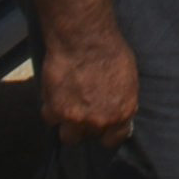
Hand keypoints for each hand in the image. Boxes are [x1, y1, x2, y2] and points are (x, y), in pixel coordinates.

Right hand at [36, 23, 141, 149]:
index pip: (113, 140)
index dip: (107, 133)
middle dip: (87, 126)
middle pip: (89, 137)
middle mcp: (99, 121)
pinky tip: (55, 96)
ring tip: (68, 108)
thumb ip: (122, 100)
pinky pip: (50, 118)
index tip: (103, 126)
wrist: (84, 38)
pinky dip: (51, 109)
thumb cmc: (110, 51)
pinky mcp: (54, 111)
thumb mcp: (128, 78)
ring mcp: (76, 119)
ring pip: (68, 137)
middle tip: (83, 109)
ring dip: (68, 125)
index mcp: (122, 113)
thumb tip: (119, 109)